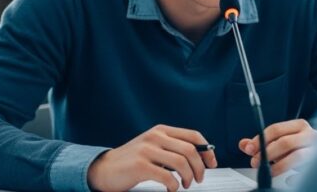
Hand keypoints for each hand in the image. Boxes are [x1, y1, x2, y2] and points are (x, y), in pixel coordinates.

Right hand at [87, 124, 216, 191]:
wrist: (105, 168)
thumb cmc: (132, 160)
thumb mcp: (153, 147)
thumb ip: (172, 148)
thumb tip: (201, 157)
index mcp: (161, 130)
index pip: (193, 135)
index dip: (207, 150)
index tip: (211, 163)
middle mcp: (155, 137)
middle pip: (190, 150)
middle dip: (200, 167)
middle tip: (198, 179)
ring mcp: (147, 150)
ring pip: (181, 163)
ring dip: (189, 178)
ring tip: (185, 185)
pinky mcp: (140, 165)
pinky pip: (167, 176)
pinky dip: (174, 185)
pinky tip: (171, 188)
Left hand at [238, 119, 316, 176]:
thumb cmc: (297, 148)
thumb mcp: (279, 142)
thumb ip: (262, 142)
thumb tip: (244, 144)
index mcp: (299, 125)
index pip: (276, 129)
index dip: (260, 140)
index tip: (250, 150)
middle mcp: (310, 135)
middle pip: (286, 142)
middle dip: (267, 153)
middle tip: (255, 162)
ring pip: (297, 157)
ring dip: (278, 166)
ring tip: (268, 171)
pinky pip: (306, 172)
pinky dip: (295, 177)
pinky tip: (288, 179)